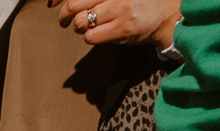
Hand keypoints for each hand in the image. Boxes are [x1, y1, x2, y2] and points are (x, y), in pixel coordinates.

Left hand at [50, 0, 180, 46]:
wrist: (168, 13)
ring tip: (86, 27)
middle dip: (63, 15)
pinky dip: (90, 38)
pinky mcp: (122, 28)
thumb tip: (68, 3)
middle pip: (74, 4)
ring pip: (81, 22)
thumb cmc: (140, 2)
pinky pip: (91, 37)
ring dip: (78, 27)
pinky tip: (99, 34)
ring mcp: (119, 9)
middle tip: (63, 21)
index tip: (51, 3)